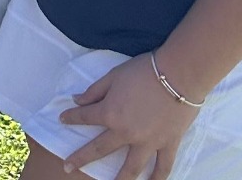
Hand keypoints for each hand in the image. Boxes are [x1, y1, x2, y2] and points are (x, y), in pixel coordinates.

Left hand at [58, 53, 198, 178]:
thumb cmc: (144, 71)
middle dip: (80, 158)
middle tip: (67, 167)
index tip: (62, 119)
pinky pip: (163, 166)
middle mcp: (126, 133)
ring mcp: (148, 142)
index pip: (84, 118)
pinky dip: (158, 177)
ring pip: (131, 167)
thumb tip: (76, 100)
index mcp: (110, 114)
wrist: (179, 74)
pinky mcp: (168, 144)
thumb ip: (94, 91)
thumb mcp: (113, 76)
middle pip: (98, 149)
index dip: (70, 118)